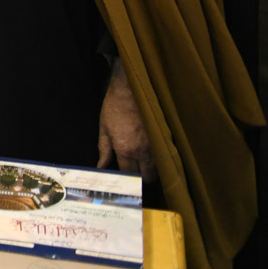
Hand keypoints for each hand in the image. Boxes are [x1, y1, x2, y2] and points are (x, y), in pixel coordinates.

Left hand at [98, 60, 155, 180]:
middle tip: (136, 171)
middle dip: (142, 178)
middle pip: (148, 177)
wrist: (131, 89)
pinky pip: (166, 156)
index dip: (126, 179)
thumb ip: (104, 151)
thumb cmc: (115, 108)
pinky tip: (152, 153)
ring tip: (144, 162)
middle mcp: (144, 151)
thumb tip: (101, 167)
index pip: (130, 175)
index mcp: (126, 150)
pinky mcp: (166, 138)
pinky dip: (160, 158)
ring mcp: (157, 145)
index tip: (124, 178)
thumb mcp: (104, 129)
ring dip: (153, 168)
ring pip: (159, 168)